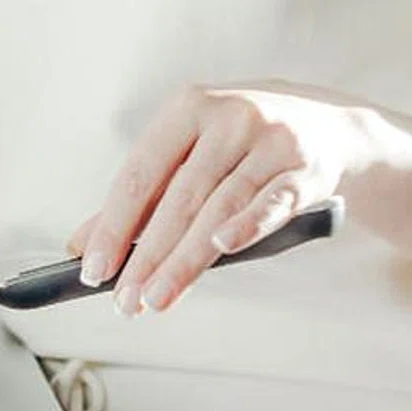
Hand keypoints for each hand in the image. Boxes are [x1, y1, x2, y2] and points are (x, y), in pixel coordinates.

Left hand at [71, 84, 367, 315]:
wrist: (329, 126)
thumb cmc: (241, 146)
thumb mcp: (190, 156)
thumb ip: (139, 200)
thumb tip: (81, 246)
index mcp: (187, 109)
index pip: (139, 174)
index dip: (114, 225)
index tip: (94, 270)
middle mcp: (229, 118)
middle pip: (179, 197)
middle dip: (148, 255)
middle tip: (125, 300)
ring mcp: (271, 141)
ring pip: (220, 206)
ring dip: (186, 259)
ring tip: (158, 297)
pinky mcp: (307, 168)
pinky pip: (274, 201)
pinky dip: (248, 224)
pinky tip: (222, 249)